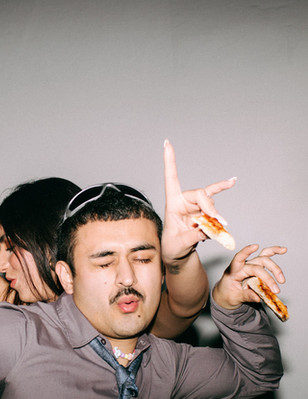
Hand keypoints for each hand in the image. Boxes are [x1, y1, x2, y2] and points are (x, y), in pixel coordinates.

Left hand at [161, 140, 236, 264]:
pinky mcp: (205, 213)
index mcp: (172, 204)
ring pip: (211, 203)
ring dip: (216, 215)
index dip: (170, 161)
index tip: (167, 143)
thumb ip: (192, 236)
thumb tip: (206, 229)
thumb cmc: (172, 248)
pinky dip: (222, 210)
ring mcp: (196, 207)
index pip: (171, 179)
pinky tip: (232, 184)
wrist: (178, 255)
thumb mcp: (178, 245)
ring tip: (220, 226)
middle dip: (210, 206)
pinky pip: (216, 209)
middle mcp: (184, 202)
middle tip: (219, 220)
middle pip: (200, 195)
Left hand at [212, 244, 286, 309]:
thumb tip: (258, 297)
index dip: (246, 251)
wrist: (226, 295)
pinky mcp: (256, 266)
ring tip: (282, 279)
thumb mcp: (233, 298)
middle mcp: (242, 266)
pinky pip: (265, 257)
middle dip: (268, 277)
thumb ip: (245, 296)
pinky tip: (283, 250)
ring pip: (264, 259)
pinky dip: (274, 253)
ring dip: (275, 268)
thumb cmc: (227, 294)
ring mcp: (250, 265)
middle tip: (275, 290)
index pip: (238, 259)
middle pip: (257, 264)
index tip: (255, 246)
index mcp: (233, 272)